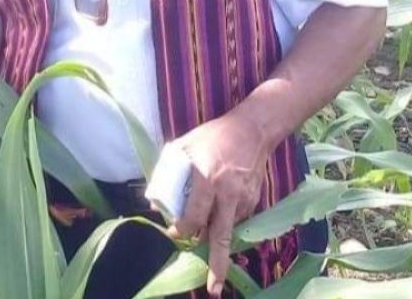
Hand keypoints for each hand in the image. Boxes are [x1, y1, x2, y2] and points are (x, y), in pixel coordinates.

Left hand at [169, 110, 272, 296]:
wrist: (254, 129)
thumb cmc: (214, 136)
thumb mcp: (185, 146)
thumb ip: (169, 171)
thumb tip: (157, 201)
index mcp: (207, 179)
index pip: (193, 216)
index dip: (181, 229)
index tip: (174, 232)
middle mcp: (227, 194)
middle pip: (220, 237)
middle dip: (217, 265)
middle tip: (213, 289)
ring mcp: (243, 199)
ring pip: (226, 228)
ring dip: (215, 233)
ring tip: (210, 221)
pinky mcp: (254, 200)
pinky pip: (236, 217)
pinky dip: (226, 217)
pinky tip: (223, 202)